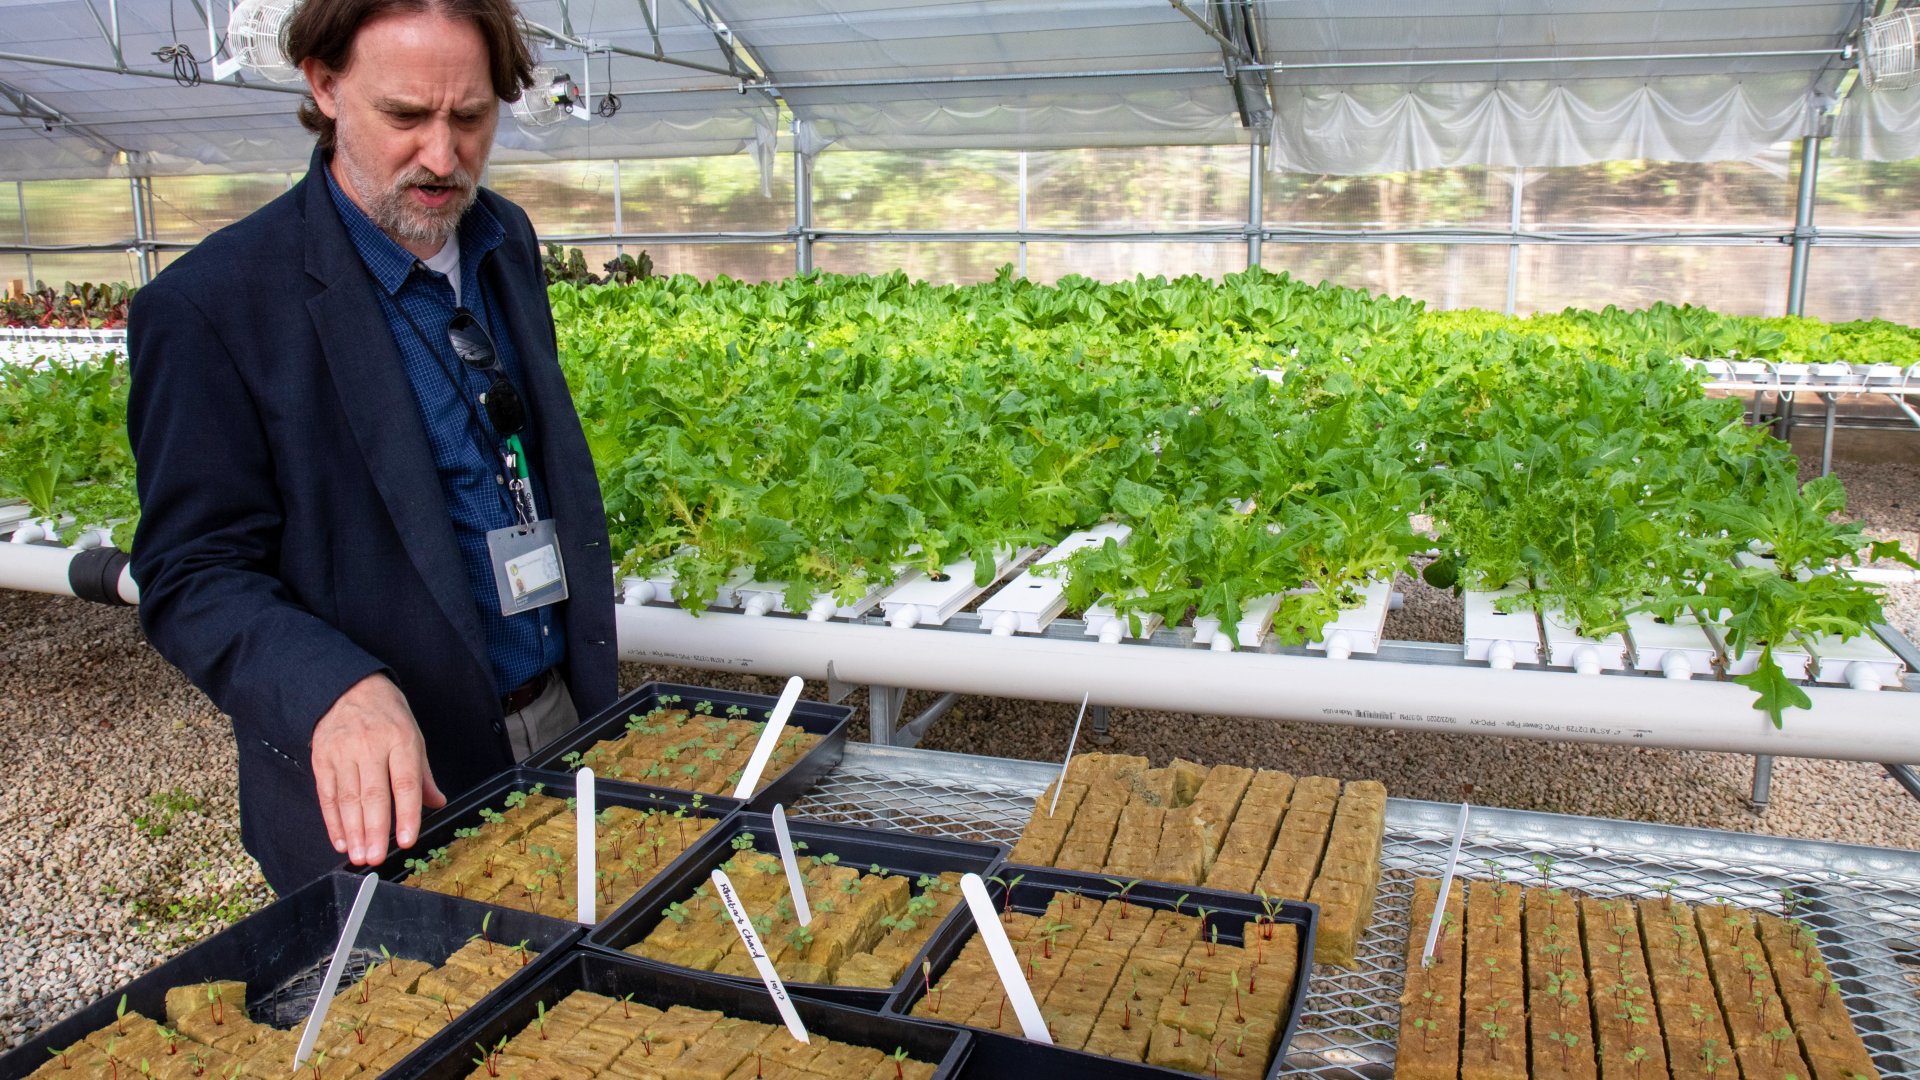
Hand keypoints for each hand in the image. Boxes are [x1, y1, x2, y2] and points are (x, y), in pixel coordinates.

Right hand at [310, 673, 446, 865]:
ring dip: (353, 832)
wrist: (348, 687)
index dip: (406, 814)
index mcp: (400, 740)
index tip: (407, 841)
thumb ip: (422, 774)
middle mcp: (370, 746)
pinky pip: (326, 795)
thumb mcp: (413, 736)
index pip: (405, 783)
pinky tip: (340, 840)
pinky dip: (333, 821)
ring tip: (359, 856)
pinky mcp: (321, 758)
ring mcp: (342, 752)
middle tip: (376, 859)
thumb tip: (437, 803)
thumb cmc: (387, 715)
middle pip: (373, 795)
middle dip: (375, 831)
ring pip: (347, 799)